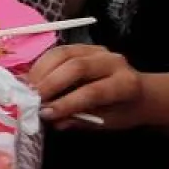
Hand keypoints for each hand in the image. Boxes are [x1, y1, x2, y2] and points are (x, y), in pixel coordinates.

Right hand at [26, 44, 144, 128]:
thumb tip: (52, 120)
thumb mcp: (106, 122)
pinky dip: (42, 64)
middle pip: (76, 67)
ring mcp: (97, 50)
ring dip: (41, 71)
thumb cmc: (122, 112)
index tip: (46, 114)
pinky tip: (33, 78)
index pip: (92, 91)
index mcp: (125, 83)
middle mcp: (113, 61)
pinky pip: (57, 51)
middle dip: (50, 84)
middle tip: (32, 99)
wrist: (139, 93)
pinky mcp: (83, 46)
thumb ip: (81, 119)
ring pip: (63, 54)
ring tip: (28, 88)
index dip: (67, 103)